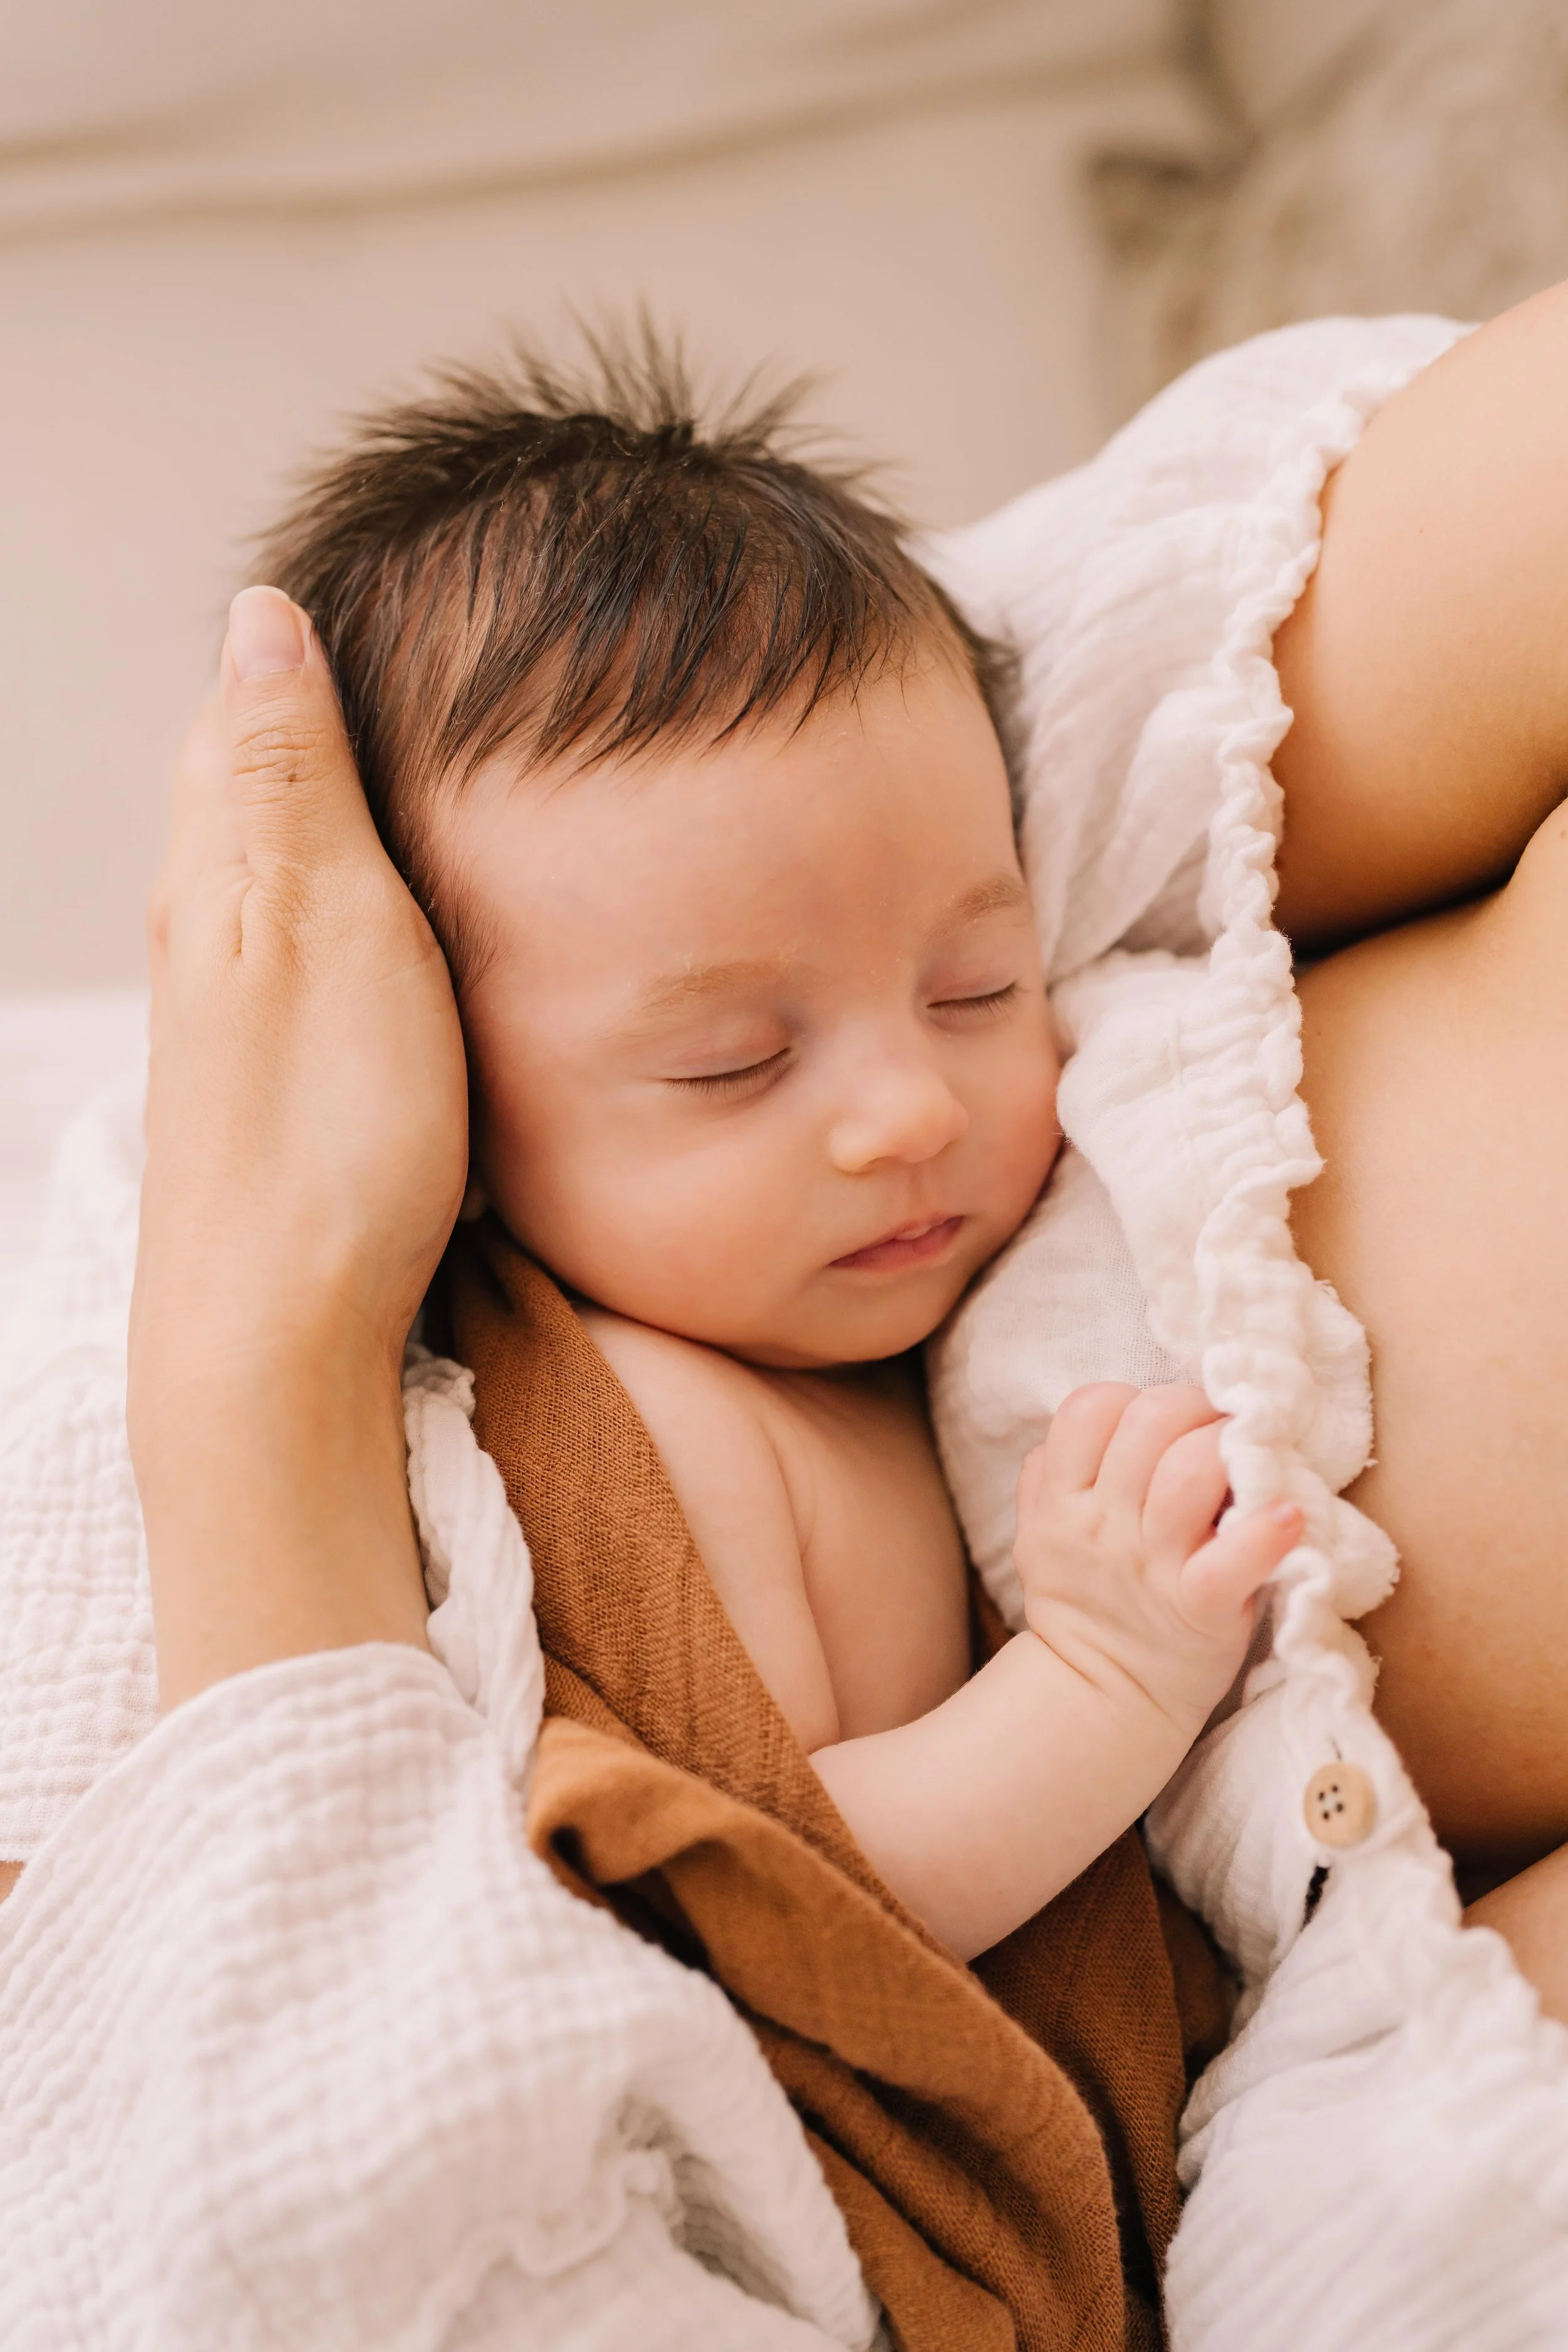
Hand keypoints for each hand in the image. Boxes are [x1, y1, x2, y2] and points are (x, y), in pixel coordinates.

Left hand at [129, 588, 468, 1703]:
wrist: (273, 1340)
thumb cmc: (327, 1136)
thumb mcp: (330, 923)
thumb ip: (298, 777)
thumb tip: (258, 615)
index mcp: (222, 870)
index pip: (248, 711)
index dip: (316, 653)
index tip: (411, 603)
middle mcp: (209, 931)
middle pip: (254, 786)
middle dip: (325, 723)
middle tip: (426, 667)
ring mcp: (235, 1017)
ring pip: (276, 872)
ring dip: (338, 817)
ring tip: (417, 774)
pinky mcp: (269, 1087)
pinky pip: (301, 951)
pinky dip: (349, 908)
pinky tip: (389, 927)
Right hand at [1013, 1384, 1301, 1737]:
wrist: (1099, 1698)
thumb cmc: (1086, 1600)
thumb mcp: (1039, 1534)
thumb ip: (1047, 1473)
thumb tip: (1086, 1418)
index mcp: (1063, 1501)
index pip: (1089, 1407)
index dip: (1132, 1399)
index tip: (1164, 1426)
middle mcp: (1104, 1525)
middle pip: (1148, 1421)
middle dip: (1193, 1408)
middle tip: (1219, 1430)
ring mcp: (1152, 1566)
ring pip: (1189, 1471)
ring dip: (1228, 1449)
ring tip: (1249, 1459)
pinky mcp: (1200, 1608)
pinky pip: (1231, 1560)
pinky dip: (1265, 1534)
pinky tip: (1288, 1514)